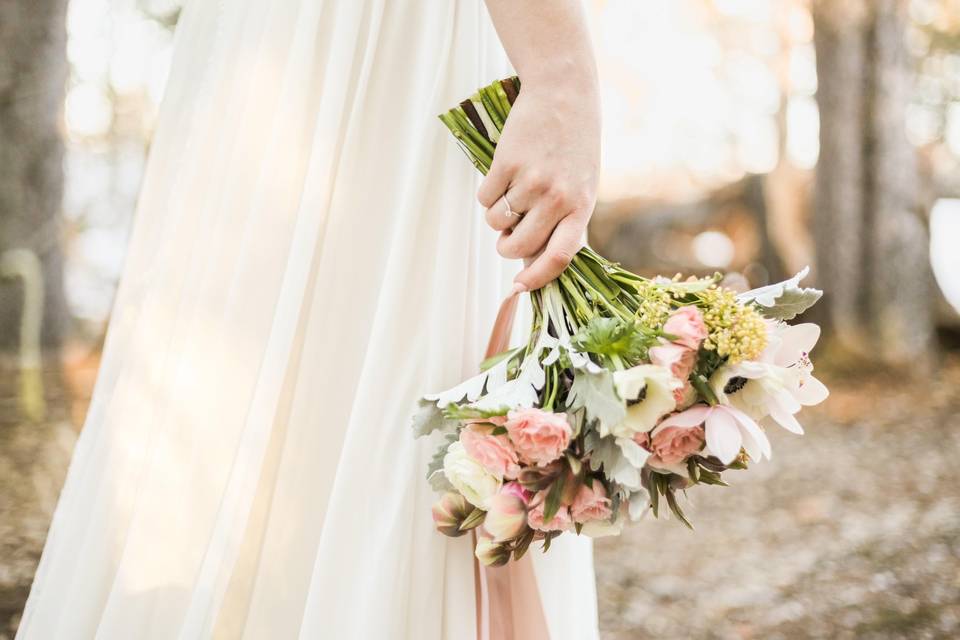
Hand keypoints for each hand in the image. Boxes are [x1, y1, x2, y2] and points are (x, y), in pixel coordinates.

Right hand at [476, 80, 599, 290]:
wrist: (563, 93)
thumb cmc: (573, 146)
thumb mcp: (581, 185)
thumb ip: (563, 221)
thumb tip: (530, 261)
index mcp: (581, 207)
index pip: (560, 256)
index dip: (538, 278)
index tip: (519, 287)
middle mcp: (557, 197)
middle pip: (518, 245)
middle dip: (505, 246)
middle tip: (507, 234)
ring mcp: (531, 180)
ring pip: (496, 222)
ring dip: (496, 215)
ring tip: (512, 190)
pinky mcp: (507, 163)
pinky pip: (484, 198)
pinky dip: (487, 193)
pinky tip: (503, 173)